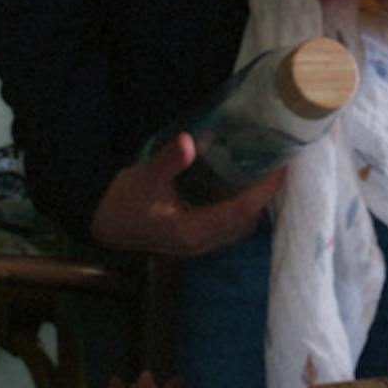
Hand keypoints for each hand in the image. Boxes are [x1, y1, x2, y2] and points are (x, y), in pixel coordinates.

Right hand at [88, 135, 281, 258]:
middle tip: (280, 166)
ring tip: (267, 175)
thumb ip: (169, 160)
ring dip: (256, 204)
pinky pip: (230, 227)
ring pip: (240, 228)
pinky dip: (242, 209)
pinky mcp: (197, 240)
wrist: (106, 224)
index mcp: (192, 230)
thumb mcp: (145, 176)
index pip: (240, 212)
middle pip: (246, 222)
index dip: (264, 191)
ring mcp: (200, 245)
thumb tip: (190, 141)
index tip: (281, 168)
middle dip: (266, 197)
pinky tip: (244, 187)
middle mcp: (201, 243)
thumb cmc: (124, 200)